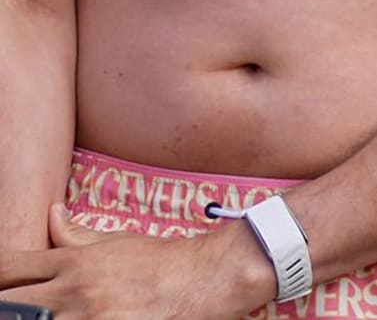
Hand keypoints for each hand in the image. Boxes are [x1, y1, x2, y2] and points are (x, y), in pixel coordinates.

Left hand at [0, 205, 271, 319]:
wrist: (209, 277)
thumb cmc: (164, 260)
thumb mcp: (116, 241)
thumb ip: (75, 236)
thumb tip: (50, 214)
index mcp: (73, 263)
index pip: (8, 268)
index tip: (1, 283)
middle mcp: (74, 290)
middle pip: (12, 303)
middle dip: (8, 304)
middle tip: (18, 307)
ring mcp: (90, 317)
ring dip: (33, 319)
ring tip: (44, 316)